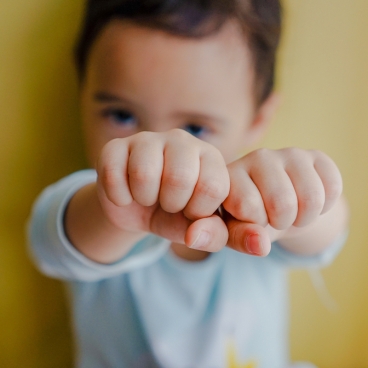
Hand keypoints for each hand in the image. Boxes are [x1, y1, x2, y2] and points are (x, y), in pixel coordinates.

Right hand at [96, 129, 229, 249]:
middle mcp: (181, 140)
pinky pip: (113, 174)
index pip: (213, 186)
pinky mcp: (115, 145)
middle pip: (179, 177)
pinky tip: (126, 194)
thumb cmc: (176, 215)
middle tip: (168, 204)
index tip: (190, 211)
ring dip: (144, 198)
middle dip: (171, 204)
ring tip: (148, 197)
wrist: (138, 210)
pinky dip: (118, 197)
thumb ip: (212, 234)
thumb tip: (194, 236)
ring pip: (144, 173)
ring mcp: (147, 139)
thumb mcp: (198, 228)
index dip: (198, 210)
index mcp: (209, 157)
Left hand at [222, 148, 342, 255]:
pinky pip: (333, 187)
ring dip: (305, 218)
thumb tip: (260, 245)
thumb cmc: (247, 220)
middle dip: (282, 222)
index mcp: (230, 174)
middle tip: (274, 218)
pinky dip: (325, 206)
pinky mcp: (315, 155)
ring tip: (290, 212)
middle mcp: (256, 156)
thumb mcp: (232, 232)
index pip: (247, 205)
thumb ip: (237, 238)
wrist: (275, 207)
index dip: (254, 225)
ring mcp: (287, 153)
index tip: (250, 220)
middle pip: (282, 203)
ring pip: (312, 197)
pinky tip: (307, 201)